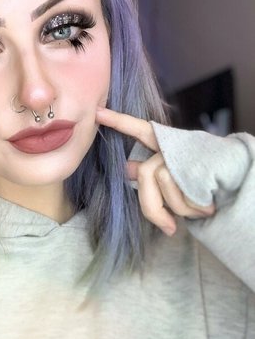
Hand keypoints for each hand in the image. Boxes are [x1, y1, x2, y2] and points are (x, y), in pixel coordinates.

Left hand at [96, 107, 215, 235]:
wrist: (243, 185)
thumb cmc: (204, 184)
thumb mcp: (175, 179)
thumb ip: (151, 172)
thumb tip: (128, 168)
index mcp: (167, 143)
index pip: (141, 129)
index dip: (119, 121)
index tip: (97, 112)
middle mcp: (175, 145)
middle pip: (148, 175)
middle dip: (154, 208)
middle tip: (169, 226)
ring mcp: (188, 155)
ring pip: (166, 188)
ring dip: (182, 209)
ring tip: (200, 206)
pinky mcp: (201, 168)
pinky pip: (184, 197)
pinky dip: (193, 209)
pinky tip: (208, 206)